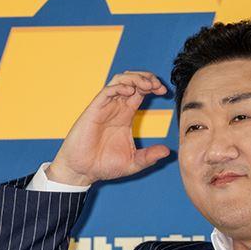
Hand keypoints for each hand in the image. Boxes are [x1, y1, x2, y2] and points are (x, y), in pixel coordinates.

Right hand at [47, 70, 171, 184]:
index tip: (163, 92)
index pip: (141, 92)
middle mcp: (116, 107)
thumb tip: (167, 152)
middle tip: (158, 86)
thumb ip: (149, 156)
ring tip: (148, 85)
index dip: (152, 87)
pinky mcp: (94, 110)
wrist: (83, 171)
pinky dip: (120, 87)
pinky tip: (130, 92)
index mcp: (126, 115)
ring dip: (135, 78)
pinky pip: (107, 91)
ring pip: (120, 80)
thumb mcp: (133, 163)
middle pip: (132, 80)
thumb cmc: (104, 166)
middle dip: (147, 78)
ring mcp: (105, 107)